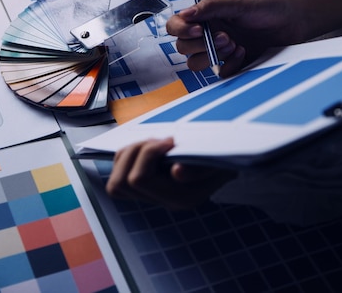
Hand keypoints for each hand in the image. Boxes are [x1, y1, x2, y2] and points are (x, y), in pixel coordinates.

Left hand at [106, 138, 235, 209]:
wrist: (225, 161)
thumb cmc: (220, 157)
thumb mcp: (215, 160)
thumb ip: (198, 168)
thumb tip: (177, 173)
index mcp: (178, 198)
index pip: (138, 179)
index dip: (148, 153)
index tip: (171, 140)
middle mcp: (162, 201)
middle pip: (120, 184)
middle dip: (134, 154)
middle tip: (157, 141)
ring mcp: (152, 197)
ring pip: (116, 183)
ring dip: (130, 155)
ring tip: (153, 143)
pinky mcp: (147, 187)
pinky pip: (120, 175)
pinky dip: (129, 156)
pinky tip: (149, 148)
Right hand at [166, 0, 306, 76]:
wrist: (296, 19)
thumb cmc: (268, 4)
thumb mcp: (237, 1)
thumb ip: (209, 7)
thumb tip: (185, 13)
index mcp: (207, 14)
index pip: (177, 25)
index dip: (181, 30)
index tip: (198, 30)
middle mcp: (210, 31)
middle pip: (184, 47)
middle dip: (202, 44)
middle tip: (225, 37)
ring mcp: (221, 48)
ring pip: (197, 62)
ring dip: (212, 56)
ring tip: (233, 45)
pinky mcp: (235, 62)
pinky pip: (220, 72)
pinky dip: (229, 65)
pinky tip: (244, 52)